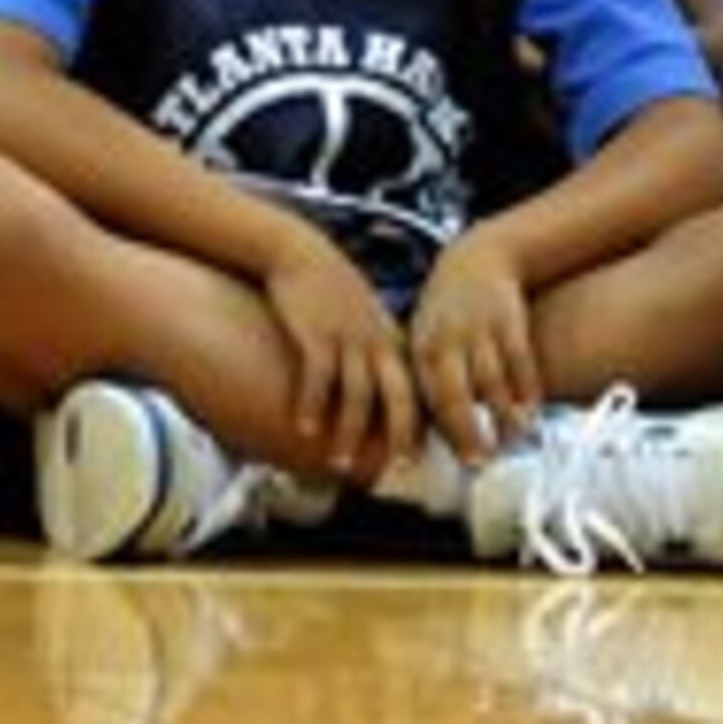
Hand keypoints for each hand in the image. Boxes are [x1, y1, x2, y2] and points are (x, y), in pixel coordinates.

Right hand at [262, 229, 416, 474]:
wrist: (298, 252)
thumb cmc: (330, 292)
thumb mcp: (367, 319)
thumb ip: (379, 352)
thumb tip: (382, 397)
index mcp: (395, 343)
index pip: (420, 394)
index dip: (424, 428)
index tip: (422, 460)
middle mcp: (378, 343)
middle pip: (401, 399)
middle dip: (402, 438)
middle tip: (400, 471)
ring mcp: (347, 339)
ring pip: (357, 396)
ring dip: (349, 433)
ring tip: (339, 462)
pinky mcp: (315, 334)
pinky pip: (318, 378)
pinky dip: (312, 406)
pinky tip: (304, 428)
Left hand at [407, 235, 540, 463]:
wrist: (477, 260)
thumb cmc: (447, 313)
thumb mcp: (424, 337)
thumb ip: (427, 379)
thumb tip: (426, 436)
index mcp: (418, 348)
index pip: (420, 398)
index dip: (425, 431)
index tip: (430, 460)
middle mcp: (444, 340)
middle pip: (453, 395)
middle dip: (466, 432)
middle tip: (478, 463)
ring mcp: (478, 331)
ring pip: (491, 384)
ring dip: (503, 418)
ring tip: (510, 440)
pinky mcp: (510, 322)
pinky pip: (520, 365)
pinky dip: (528, 392)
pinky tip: (530, 414)